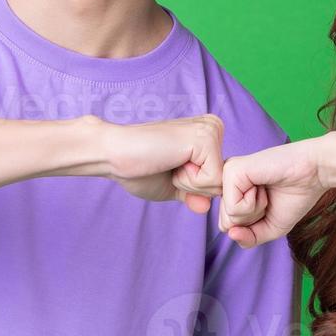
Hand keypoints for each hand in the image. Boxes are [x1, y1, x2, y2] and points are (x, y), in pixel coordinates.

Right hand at [100, 114, 224, 212]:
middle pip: (222, 183)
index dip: (192, 187)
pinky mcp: (205, 138)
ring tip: (167, 162)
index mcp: (207, 136)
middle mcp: (213, 128)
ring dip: (188, 183)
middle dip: (192, 186)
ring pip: (218, 183)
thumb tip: (206, 207)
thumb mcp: (172, 186)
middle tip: (166, 165)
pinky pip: (212, 180)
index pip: (219, 181)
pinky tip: (170, 161)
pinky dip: (187, 181)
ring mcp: (211, 131)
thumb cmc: (137, 168)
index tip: (169, 167)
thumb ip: (193, 195)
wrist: (112, 154)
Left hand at [219, 137, 327, 246]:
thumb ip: (249, 238)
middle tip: (268, 197)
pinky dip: (253, 204)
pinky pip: (233, 208)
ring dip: (254, 211)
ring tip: (265, 190)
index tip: (268, 204)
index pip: (228, 227)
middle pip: (226, 225)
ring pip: (228, 218)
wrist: (313, 174)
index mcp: (232, 192)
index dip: (253, 225)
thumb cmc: (295, 196)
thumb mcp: (269, 227)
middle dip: (253, 220)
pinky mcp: (232, 171)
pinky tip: (262, 186)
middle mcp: (226, 182)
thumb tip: (231, 235)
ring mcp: (227, 175)